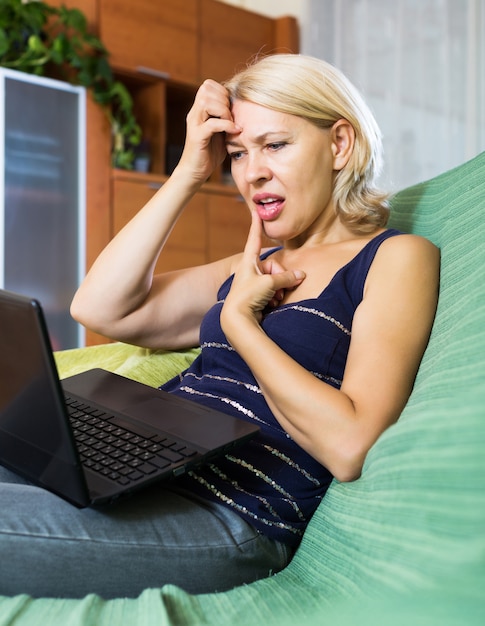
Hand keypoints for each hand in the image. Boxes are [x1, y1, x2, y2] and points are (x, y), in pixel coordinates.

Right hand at [175, 80, 240, 184]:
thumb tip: (243, 107)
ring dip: (223, 110)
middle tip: (231, 116)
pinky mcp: (197, 137)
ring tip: (231, 123)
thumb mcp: (221, 131)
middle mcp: (194, 114)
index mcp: (199, 110)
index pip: (208, 85)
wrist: (195, 172)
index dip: (222, 91)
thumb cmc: (209, 153)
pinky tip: (234, 131)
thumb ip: (227, 118)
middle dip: (224, 99)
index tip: (230, 107)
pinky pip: (211, 124)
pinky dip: (226, 125)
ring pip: (207, 102)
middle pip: (206, 88)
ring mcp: (194, 124)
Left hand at [221, 211, 304, 333]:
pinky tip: (272, 305)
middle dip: (280, 278)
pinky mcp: (256, 296)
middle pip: (273, 267)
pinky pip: (272, 292)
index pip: (255, 239)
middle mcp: (250, 270)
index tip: (255, 211)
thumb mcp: (269, 283)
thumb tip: (301, 275)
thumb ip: (287, 278)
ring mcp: (253, 283)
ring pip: (275, 281)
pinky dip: (274, 297)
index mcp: (248, 262)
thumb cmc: (248, 297)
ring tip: (274, 299)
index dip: (256, 225)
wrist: (237, 320)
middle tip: (279, 290)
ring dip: (278, 290)